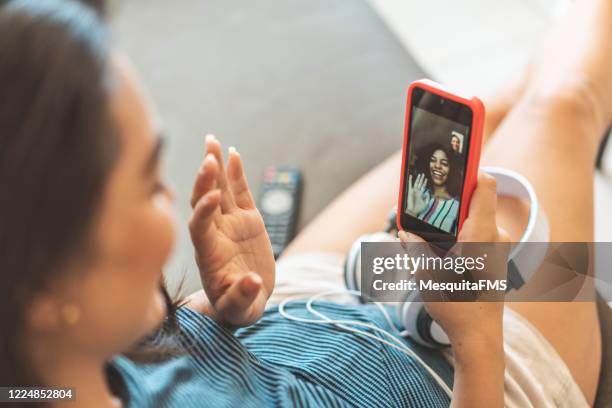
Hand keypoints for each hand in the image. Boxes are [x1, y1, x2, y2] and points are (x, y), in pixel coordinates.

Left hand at [188, 135, 274, 327]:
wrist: (246, 299)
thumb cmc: (237, 307)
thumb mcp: (239, 309)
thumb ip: (242, 297)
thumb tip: (252, 282)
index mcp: (209, 254)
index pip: (200, 226)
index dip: (204, 210)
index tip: (213, 197)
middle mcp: (215, 233)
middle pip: (204, 201)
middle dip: (205, 180)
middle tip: (209, 157)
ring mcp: (230, 224)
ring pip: (220, 190)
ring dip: (215, 167)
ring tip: (213, 142)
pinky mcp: (247, 220)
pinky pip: (240, 193)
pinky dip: (236, 174)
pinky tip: (233, 153)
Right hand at [400, 172, 509, 346]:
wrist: (479, 337)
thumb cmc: (456, 304)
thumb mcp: (426, 273)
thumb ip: (415, 245)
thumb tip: (405, 231)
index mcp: (480, 233)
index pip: (484, 184)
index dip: (468, 169)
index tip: (448, 164)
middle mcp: (494, 235)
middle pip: (475, 200)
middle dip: (450, 197)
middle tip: (426, 201)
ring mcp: (497, 247)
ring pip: (474, 217)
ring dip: (453, 217)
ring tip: (429, 229)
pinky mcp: (494, 257)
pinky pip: (478, 232)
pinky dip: (460, 231)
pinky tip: (441, 246)